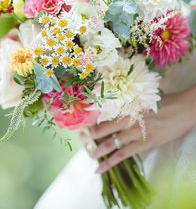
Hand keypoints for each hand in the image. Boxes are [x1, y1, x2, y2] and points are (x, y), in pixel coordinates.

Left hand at [80, 87, 195, 173]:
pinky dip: (109, 162)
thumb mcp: (144, 95)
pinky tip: (99, 169)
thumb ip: (130, 99)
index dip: (90, 119)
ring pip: (110, 142)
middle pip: (103, 128)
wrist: (185, 109)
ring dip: (96, 149)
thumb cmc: (166, 99)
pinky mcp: (144, 144)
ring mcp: (136, 132)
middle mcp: (129, 118)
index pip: (103, 113)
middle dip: (89, 134)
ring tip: (87, 153)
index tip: (80, 122)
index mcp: (127, 104)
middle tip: (79, 138)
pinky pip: (122, 155)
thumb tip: (116, 99)